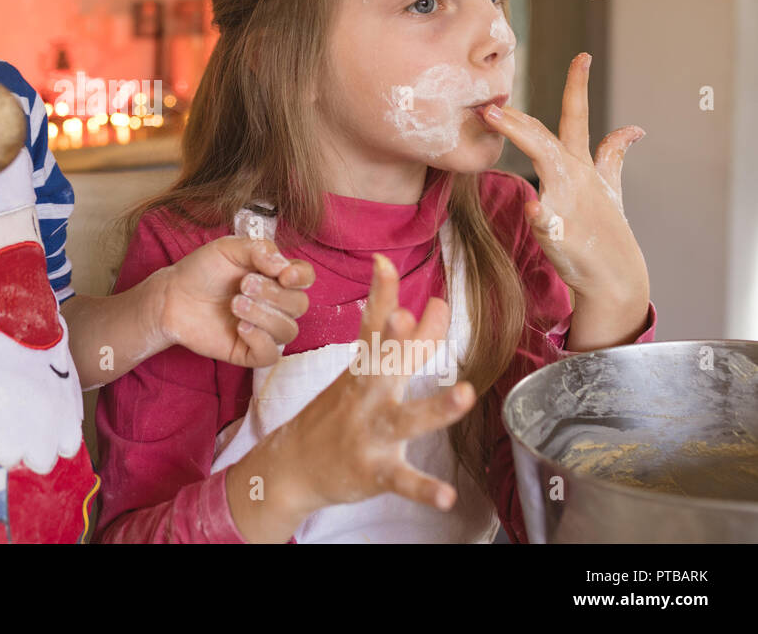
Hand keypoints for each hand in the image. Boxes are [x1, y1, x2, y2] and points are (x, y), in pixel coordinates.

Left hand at [155, 236, 313, 367]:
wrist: (173, 296)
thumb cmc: (203, 269)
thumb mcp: (229, 248)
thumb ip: (259, 250)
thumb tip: (283, 266)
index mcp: (275, 276)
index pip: (305, 278)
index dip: (301, 277)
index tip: (284, 275)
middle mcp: (276, 304)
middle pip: (299, 305)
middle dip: (273, 294)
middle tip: (243, 285)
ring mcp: (264, 329)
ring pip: (288, 331)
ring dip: (264, 315)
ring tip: (235, 303)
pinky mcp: (249, 351)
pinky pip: (270, 355)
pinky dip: (259, 340)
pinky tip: (240, 327)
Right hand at [268, 253, 476, 516]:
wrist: (293, 466)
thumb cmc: (336, 414)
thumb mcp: (362, 375)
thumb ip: (401, 344)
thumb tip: (427, 307)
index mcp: (363, 370)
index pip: (372, 326)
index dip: (379, 294)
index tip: (384, 262)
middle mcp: (366, 396)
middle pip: (382, 365)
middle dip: (395, 340)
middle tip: (407, 314)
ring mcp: (369, 433)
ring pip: (404, 419)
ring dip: (434, 407)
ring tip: (464, 394)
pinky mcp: (373, 469)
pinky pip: (401, 479)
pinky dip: (423, 488)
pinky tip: (446, 495)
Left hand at [478, 53, 648, 311]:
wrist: (615, 276)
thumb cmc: (605, 230)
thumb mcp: (610, 188)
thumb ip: (612, 157)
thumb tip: (632, 130)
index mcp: (580, 166)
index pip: (577, 118)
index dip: (578, 86)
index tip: (582, 56)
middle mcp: (575, 178)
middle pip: (547, 136)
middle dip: (521, 115)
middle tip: (493, 98)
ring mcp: (569, 204)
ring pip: (548, 164)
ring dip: (524, 138)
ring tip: (496, 118)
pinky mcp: (562, 234)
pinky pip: (549, 222)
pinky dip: (543, 214)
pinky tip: (535, 208)